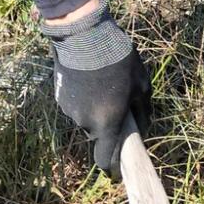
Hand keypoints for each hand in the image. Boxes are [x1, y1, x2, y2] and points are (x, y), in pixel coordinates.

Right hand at [47, 8, 152, 178]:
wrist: (83, 34)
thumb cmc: (117, 59)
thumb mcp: (141, 83)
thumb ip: (143, 111)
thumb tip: (143, 129)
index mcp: (107, 123)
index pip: (105, 158)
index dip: (111, 166)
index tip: (116, 169)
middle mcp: (85, 122)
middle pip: (97, 135)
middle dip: (106, 126)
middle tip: (116, 104)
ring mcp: (69, 110)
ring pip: (85, 119)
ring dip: (94, 110)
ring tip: (101, 85)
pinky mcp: (60, 97)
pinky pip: (75, 106)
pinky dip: (82, 100)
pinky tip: (88, 79)